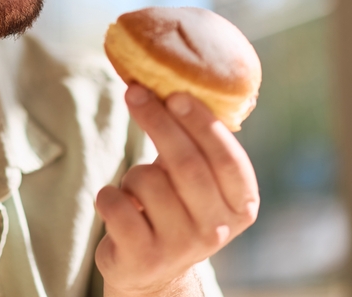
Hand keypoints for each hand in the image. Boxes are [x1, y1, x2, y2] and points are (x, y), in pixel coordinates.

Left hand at [95, 84, 258, 296]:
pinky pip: (116, 205)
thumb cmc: (177, 207)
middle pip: (186, 164)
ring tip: (137, 189)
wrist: (153, 271)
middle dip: (157, 121)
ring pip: (147, 181)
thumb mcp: (201, 181)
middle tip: (135, 92)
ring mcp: (181, 247)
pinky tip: (119, 205)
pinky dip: (109, 194)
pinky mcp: (143, 258)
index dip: (202, 124)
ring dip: (132, 173)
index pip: (227, 158)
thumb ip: (198, 143)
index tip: (176, 94)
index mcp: (242, 205)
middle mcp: (217, 229)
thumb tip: (170, 79)